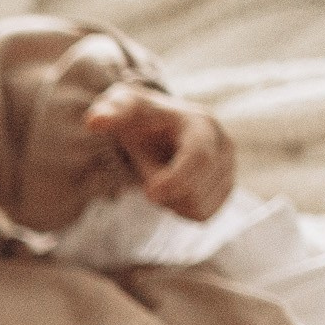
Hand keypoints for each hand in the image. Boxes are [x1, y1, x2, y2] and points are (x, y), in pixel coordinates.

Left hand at [85, 82, 235, 220]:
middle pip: (197, 190)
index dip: (175, 180)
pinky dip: (180, 209)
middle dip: (165, 192)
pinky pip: (202, 216)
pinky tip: (173, 189)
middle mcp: (225, 145)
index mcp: (202, 123)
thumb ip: (110, 113)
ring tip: (161, 178)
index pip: (200, 158)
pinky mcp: (226, 188)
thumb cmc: (138, 117)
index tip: (149, 193)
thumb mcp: (122, 108)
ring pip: (199, 207)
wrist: (158, 125)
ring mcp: (230, 168)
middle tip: (148, 176)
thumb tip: (94, 122)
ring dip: (171, 201)